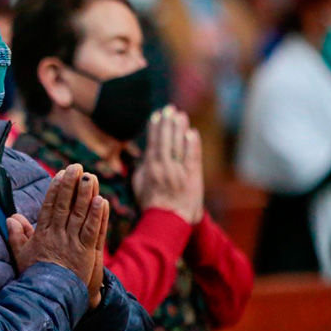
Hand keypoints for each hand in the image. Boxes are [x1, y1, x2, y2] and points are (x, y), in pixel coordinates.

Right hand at [10, 164, 108, 307]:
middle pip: (65, 205)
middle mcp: (57, 236)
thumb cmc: (35, 278)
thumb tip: (11, 217)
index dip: (56, 189)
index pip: (50, 206)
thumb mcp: (21, 257)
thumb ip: (16, 236)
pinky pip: (92, 231)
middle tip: (76, 167)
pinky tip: (102, 201)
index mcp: (42, 235)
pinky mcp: (86, 253)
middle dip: (71, 185)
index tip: (60, 174)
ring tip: (91, 177)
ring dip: (86, 195)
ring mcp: (72, 244)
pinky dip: (97, 216)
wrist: (48, 299)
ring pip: (80, 214)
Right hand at [133, 106, 203, 223]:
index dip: (155, 128)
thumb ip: (140, 169)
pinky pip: (192, 157)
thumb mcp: (138, 187)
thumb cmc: (152, 205)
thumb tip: (143, 156)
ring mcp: (178, 171)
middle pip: (166, 140)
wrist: (168, 221)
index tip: (156, 115)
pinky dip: (192, 144)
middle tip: (169, 109)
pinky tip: (192, 133)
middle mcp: (164, 167)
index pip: (153, 143)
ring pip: (178, 145)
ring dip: (180, 128)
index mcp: (150, 168)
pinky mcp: (192, 177)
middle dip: (167, 123)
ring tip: (180, 115)